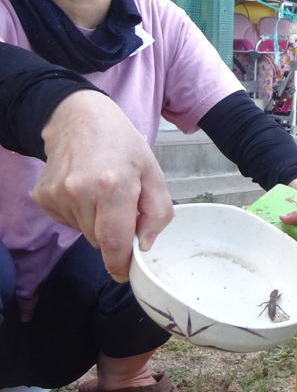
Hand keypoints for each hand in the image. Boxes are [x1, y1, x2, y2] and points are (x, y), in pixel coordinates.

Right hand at [31, 90, 172, 281]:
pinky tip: (84, 190)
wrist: (79, 119)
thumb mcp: (154, 173)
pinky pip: (67, 222)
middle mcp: (80, 192)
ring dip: (97, 222)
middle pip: (100, 240)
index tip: (127, 272)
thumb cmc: (123, 146)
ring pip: (83, 233)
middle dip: (114, 233)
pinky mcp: (43, 197)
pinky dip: (80, 214)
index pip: (113, 242)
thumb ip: (158, 212)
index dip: (120, 264)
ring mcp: (57, 195)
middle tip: (122, 206)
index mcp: (114, 186)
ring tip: (102, 192)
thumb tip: (143, 245)